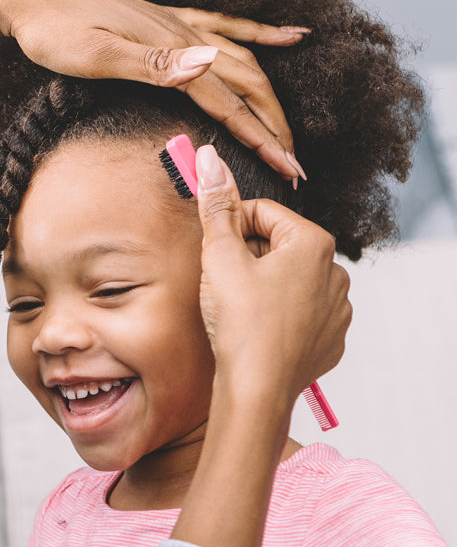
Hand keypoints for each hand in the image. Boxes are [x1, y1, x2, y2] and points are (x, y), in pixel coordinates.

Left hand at [0, 0, 306, 178]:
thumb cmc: (54, 30)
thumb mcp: (96, 54)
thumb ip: (153, 64)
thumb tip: (209, 65)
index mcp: (171, 50)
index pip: (229, 103)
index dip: (262, 140)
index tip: (289, 171)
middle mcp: (183, 35)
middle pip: (246, 85)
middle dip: (275, 127)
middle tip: (295, 167)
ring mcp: (177, 26)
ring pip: (242, 61)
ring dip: (270, 98)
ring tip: (289, 131)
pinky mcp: (165, 21)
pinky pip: (226, 27)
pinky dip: (261, 35)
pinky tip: (288, 37)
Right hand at [194, 144, 350, 408]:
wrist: (257, 389)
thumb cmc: (240, 322)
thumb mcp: (220, 255)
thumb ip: (216, 205)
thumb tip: (209, 157)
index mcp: (313, 243)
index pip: (262, 214)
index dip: (230, 227)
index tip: (214, 248)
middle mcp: (335, 272)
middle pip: (277, 246)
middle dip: (248, 257)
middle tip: (223, 282)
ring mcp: (337, 308)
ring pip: (290, 280)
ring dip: (263, 285)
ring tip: (238, 310)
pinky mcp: (331, 339)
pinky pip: (301, 313)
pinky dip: (279, 315)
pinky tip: (257, 330)